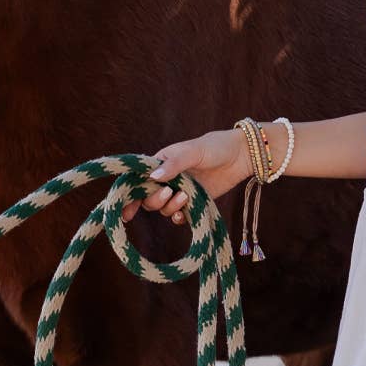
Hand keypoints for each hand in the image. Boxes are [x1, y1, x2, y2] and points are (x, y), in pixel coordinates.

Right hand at [117, 128, 252, 224]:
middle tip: (171, 193)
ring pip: (163, 209)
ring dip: (171, 207)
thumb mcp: (193, 151)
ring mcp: (179, 192)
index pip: (137, 181)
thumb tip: (153, 178)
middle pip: (148, 199)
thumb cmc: (215, 147)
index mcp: (160, 164)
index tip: (125, 211)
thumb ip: (173, 163)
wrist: (241, 156)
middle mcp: (166, 179)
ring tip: (187, 196)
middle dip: (155, 200)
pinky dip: (179, 218)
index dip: (128, 196)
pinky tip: (186, 213)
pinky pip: (179, 216)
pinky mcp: (193, 203)